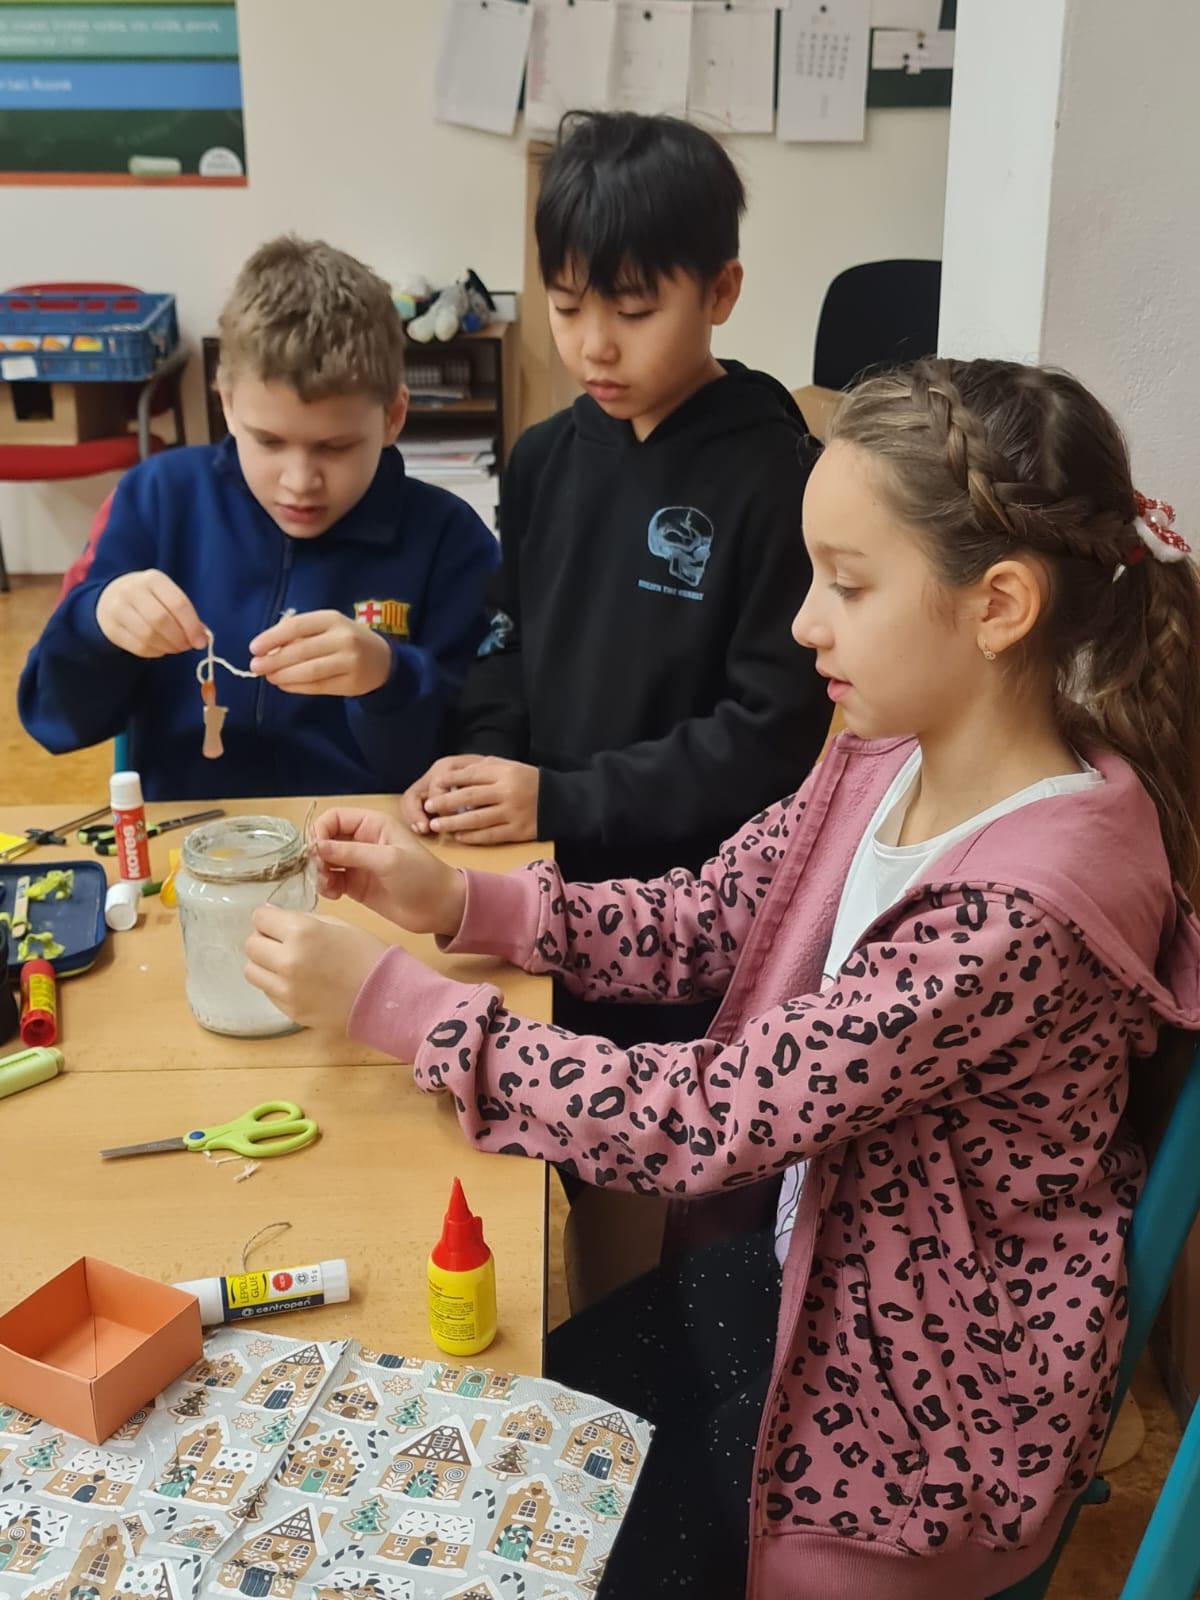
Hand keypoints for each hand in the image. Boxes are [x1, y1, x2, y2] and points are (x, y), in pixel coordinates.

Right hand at [95, 570, 207, 657]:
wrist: (112, 597)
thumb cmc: (150, 599)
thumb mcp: (167, 596)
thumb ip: (186, 614)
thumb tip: (202, 638)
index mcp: (153, 579)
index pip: (178, 603)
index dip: (192, 626)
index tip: (201, 642)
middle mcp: (132, 590)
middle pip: (161, 620)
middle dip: (179, 639)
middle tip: (187, 646)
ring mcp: (117, 609)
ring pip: (148, 636)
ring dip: (168, 647)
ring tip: (175, 647)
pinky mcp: (111, 628)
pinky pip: (138, 647)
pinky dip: (155, 652)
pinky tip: (160, 648)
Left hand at [244, 907, 386, 1031]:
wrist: (386, 996)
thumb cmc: (367, 954)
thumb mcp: (338, 924)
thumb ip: (302, 919)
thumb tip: (271, 916)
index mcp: (302, 932)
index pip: (259, 918)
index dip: (268, 918)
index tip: (276, 922)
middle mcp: (288, 960)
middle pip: (251, 945)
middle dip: (263, 940)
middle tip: (281, 942)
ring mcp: (286, 989)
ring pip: (252, 971)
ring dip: (264, 964)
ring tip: (286, 964)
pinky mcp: (290, 1010)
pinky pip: (269, 992)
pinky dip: (277, 984)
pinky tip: (299, 982)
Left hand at [249, 610, 391, 696]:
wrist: (382, 660)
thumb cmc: (345, 639)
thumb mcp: (326, 626)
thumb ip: (299, 632)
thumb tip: (268, 647)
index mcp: (333, 619)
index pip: (297, 626)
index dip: (273, 637)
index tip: (254, 648)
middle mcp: (343, 639)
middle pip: (301, 651)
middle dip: (274, 660)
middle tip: (256, 667)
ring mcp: (349, 662)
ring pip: (309, 671)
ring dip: (284, 676)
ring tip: (269, 677)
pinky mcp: (351, 683)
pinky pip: (318, 687)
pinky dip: (296, 687)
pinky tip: (284, 684)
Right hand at [313, 806, 465, 936]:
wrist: (440, 908)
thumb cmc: (420, 876)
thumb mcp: (387, 860)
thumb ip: (351, 852)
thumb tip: (315, 847)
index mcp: (372, 824)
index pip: (334, 818)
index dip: (320, 831)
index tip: (317, 851)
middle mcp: (362, 840)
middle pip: (325, 839)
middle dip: (318, 855)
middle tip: (323, 872)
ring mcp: (358, 863)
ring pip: (325, 861)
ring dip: (320, 872)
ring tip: (330, 887)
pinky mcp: (356, 885)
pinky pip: (331, 880)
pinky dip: (326, 886)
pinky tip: (334, 895)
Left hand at [413, 755, 539, 845]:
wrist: (561, 802)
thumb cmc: (529, 781)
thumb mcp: (510, 767)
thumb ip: (484, 769)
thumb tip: (454, 774)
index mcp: (505, 772)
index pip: (471, 776)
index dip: (450, 781)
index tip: (434, 785)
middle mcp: (507, 792)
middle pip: (469, 798)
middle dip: (445, 803)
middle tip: (428, 807)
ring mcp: (512, 813)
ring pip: (476, 820)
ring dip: (452, 823)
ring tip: (436, 825)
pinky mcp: (517, 831)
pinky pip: (489, 836)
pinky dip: (471, 837)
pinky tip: (458, 837)